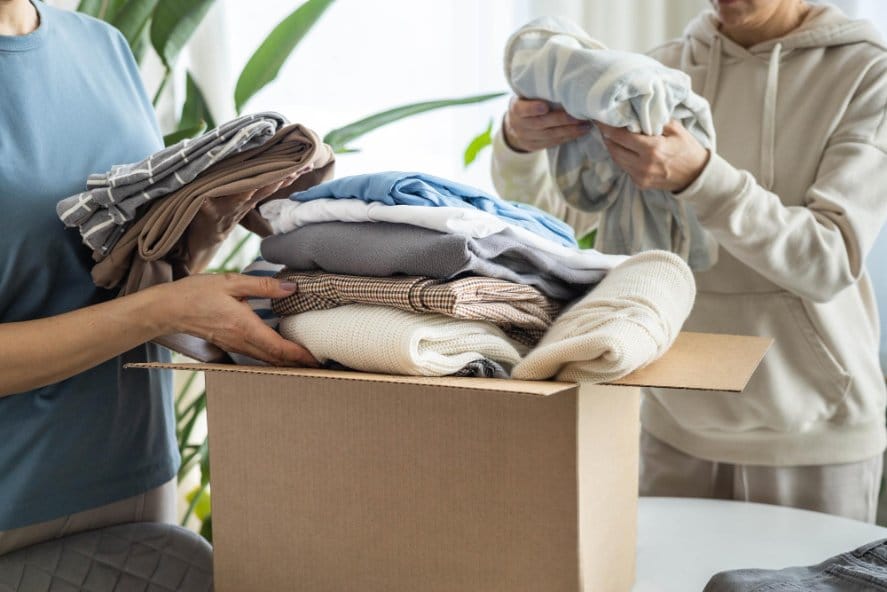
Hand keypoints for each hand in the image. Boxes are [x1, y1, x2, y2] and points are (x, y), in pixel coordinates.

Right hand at [152, 273, 318, 366]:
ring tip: (305, 361)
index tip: (316, 359)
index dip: (299, 355)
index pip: (278, 347)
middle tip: (319, 364)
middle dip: (298, 363)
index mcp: (245, 327)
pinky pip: (255, 355)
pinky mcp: (228, 344)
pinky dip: (272, 357)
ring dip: (286, 362)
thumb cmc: (197, 293)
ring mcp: (234, 345)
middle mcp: (241, 341)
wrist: (168, 308)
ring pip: (266, 359)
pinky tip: (280, 353)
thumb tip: (291, 288)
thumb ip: (263, 286)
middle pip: (275, 358)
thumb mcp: (231, 282)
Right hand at [502, 96, 590, 152]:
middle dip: (561, 120)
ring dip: (569, 131)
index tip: (545, 106)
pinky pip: (553, 143)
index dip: (533, 109)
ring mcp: (527, 138)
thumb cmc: (527, 102)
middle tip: (578, 116)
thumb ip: (538, 89)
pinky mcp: (535, 146)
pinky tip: (579, 132)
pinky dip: (567, 137)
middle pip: (541, 123)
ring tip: (585, 125)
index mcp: (516, 108)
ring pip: (550, 135)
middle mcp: (519, 125)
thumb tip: (562, 75)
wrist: (516, 124)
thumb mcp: (526, 94)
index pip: (522, 109)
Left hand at [596, 120, 709, 192]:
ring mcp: (640, 177)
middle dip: (607, 136)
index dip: (607, 127)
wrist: (697, 175)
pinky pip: (624, 168)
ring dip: (612, 147)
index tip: (599, 118)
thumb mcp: (676, 129)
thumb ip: (655, 120)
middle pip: (614, 148)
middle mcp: (643, 165)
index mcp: (652, 149)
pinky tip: (624, 148)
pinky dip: (622, 157)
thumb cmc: (687, 149)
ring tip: (610, 135)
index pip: (620, 136)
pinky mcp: (640, 184)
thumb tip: (635, 111)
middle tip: (603, 125)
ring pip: (616, 159)